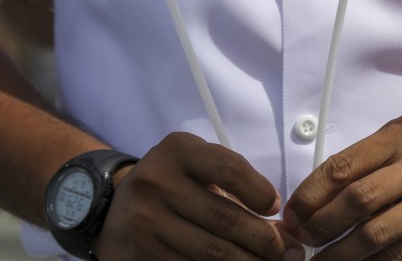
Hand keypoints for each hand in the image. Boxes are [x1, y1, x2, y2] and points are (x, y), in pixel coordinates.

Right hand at [93, 133, 304, 260]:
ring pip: (212, 253)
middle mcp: (157, 183)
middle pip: (225, 219)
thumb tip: (277, 220)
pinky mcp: (140, 256)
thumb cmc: (169, 181)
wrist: (112, 207)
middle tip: (290, 253)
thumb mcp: (193, 162)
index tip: (276, 209)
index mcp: (177, 152)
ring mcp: (145, 223)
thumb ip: (231, 179)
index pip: (230, 170)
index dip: (260, 192)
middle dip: (266, 240)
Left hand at [282, 115, 401, 260]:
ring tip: (323, 260)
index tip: (292, 215)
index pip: (342, 166)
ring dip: (339, 255)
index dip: (309, 195)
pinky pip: (398, 258)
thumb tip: (309, 202)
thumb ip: (364, 164)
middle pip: (356, 201)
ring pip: (374, 236)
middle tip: (303, 241)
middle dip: (320, 227)